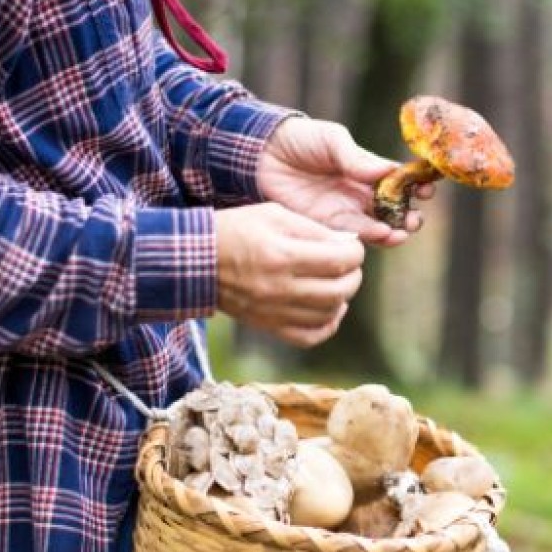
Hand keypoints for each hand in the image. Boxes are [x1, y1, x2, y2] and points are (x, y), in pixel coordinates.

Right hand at [214, 203, 364, 346]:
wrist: (196, 260)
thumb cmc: (235, 230)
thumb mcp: (273, 215)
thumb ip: (313, 229)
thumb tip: (346, 243)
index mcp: (282, 254)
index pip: (339, 260)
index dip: (355, 253)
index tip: (352, 248)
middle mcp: (280, 287)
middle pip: (339, 290)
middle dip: (353, 276)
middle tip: (350, 266)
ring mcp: (274, 311)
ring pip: (329, 314)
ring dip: (342, 298)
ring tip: (338, 283)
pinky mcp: (269, 326)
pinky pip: (310, 337)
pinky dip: (327, 325)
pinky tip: (330, 309)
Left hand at [256, 116, 434, 247]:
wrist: (261, 154)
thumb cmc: (300, 139)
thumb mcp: (332, 140)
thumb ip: (357, 158)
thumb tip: (388, 171)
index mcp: (367, 170)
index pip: (399, 182)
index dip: (416, 187)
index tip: (427, 189)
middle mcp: (360, 193)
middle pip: (394, 210)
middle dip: (409, 216)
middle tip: (415, 219)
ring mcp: (345, 211)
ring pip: (378, 227)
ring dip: (394, 232)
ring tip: (401, 232)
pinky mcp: (327, 226)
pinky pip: (354, 236)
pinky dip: (370, 238)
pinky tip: (381, 235)